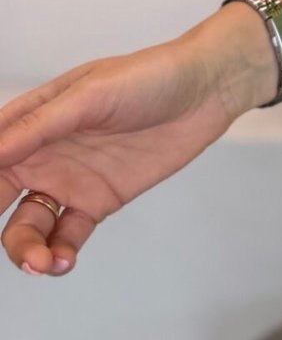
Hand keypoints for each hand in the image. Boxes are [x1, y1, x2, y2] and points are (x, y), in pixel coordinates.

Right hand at [0, 30, 255, 277]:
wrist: (205, 90)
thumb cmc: (147, 77)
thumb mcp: (89, 94)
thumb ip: (38, 126)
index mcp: (30, 122)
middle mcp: (42, 154)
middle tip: (16, 249)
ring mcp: (70, 180)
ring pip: (29, 226)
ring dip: (26, 249)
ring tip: (41, 262)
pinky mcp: (99, 201)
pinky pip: (68, 234)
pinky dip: (59, 253)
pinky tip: (62, 261)